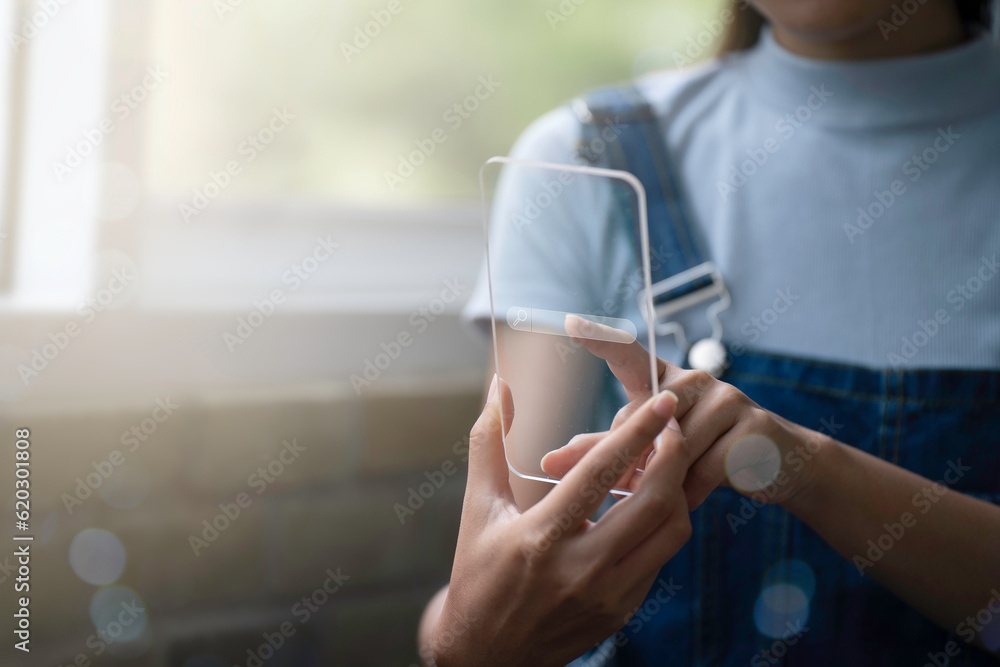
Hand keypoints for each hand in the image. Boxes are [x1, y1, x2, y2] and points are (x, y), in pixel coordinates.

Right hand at [432, 375, 690, 666]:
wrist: (485, 655)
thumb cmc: (477, 574)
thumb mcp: (477, 507)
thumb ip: (489, 442)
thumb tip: (499, 387)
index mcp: (541, 537)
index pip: (600, 473)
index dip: (638, 433)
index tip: (662, 403)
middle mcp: (581, 568)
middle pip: (655, 503)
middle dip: (674, 456)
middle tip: (673, 427)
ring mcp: (608, 595)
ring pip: (671, 532)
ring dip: (675, 490)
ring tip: (662, 463)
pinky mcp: (622, 610)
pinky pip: (660, 557)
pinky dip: (663, 523)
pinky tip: (649, 502)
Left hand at [542, 316, 827, 509]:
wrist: (774, 465)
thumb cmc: (700, 455)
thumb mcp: (650, 452)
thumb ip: (605, 453)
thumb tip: (547, 462)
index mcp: (663, 380)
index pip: (628, 354)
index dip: (599, 338)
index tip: (568, 321)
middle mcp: (693, 379)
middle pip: (642, 420)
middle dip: (629, 462)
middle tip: (621, 490)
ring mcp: (725, 398)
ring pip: (673, 449)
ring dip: (661, 481)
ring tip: (663, 496)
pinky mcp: (750, 425)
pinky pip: (704, 468)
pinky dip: (690, 493)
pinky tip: (689, 502)